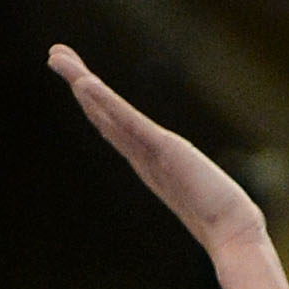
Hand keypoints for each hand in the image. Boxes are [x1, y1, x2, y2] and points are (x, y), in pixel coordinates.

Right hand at [49, 47, 268, 259]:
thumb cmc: (222, 219)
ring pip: (108, 112)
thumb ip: (196, 186)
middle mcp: (142, 156)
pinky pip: (128, 121)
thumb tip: (206, 201)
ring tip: (58, 57)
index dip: (95, 102)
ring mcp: (148, 153)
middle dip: (79, 84)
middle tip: (55, 55)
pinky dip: (106, 102)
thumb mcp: (201, 191)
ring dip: (82, 83)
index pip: (115, 126)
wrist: (232, 233)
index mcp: (148, 162)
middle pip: (103, 114)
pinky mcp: (163, 149)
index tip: (78, 78)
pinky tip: (86, 83)